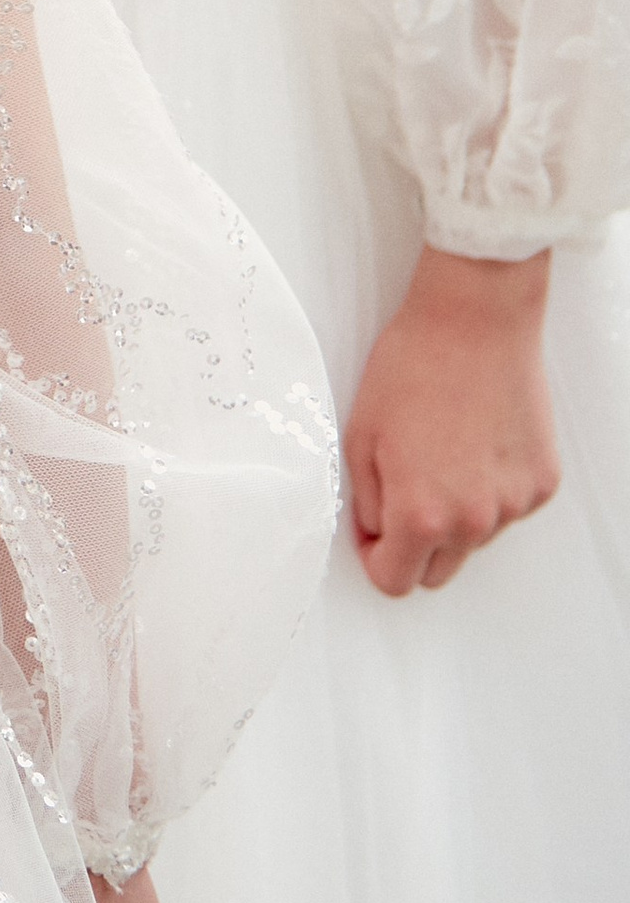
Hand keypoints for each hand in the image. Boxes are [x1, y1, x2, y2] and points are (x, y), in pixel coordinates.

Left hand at [344, 245, 557, 596]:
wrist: (475, 320)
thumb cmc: (413, 365)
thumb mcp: (361, 435)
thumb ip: (367, 500)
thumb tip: (376, 532)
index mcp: (422, 515)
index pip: (396, 581)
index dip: (376, 558)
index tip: (373, 533)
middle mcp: (474, 521)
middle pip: (438, 570)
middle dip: (414, 542)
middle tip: (404, 488)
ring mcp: (514, 505)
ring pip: (475, 538)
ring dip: (455, 513)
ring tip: (443, 451)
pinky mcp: (541, 484)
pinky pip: (507, 507)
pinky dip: (490, 489)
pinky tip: (476, 442)